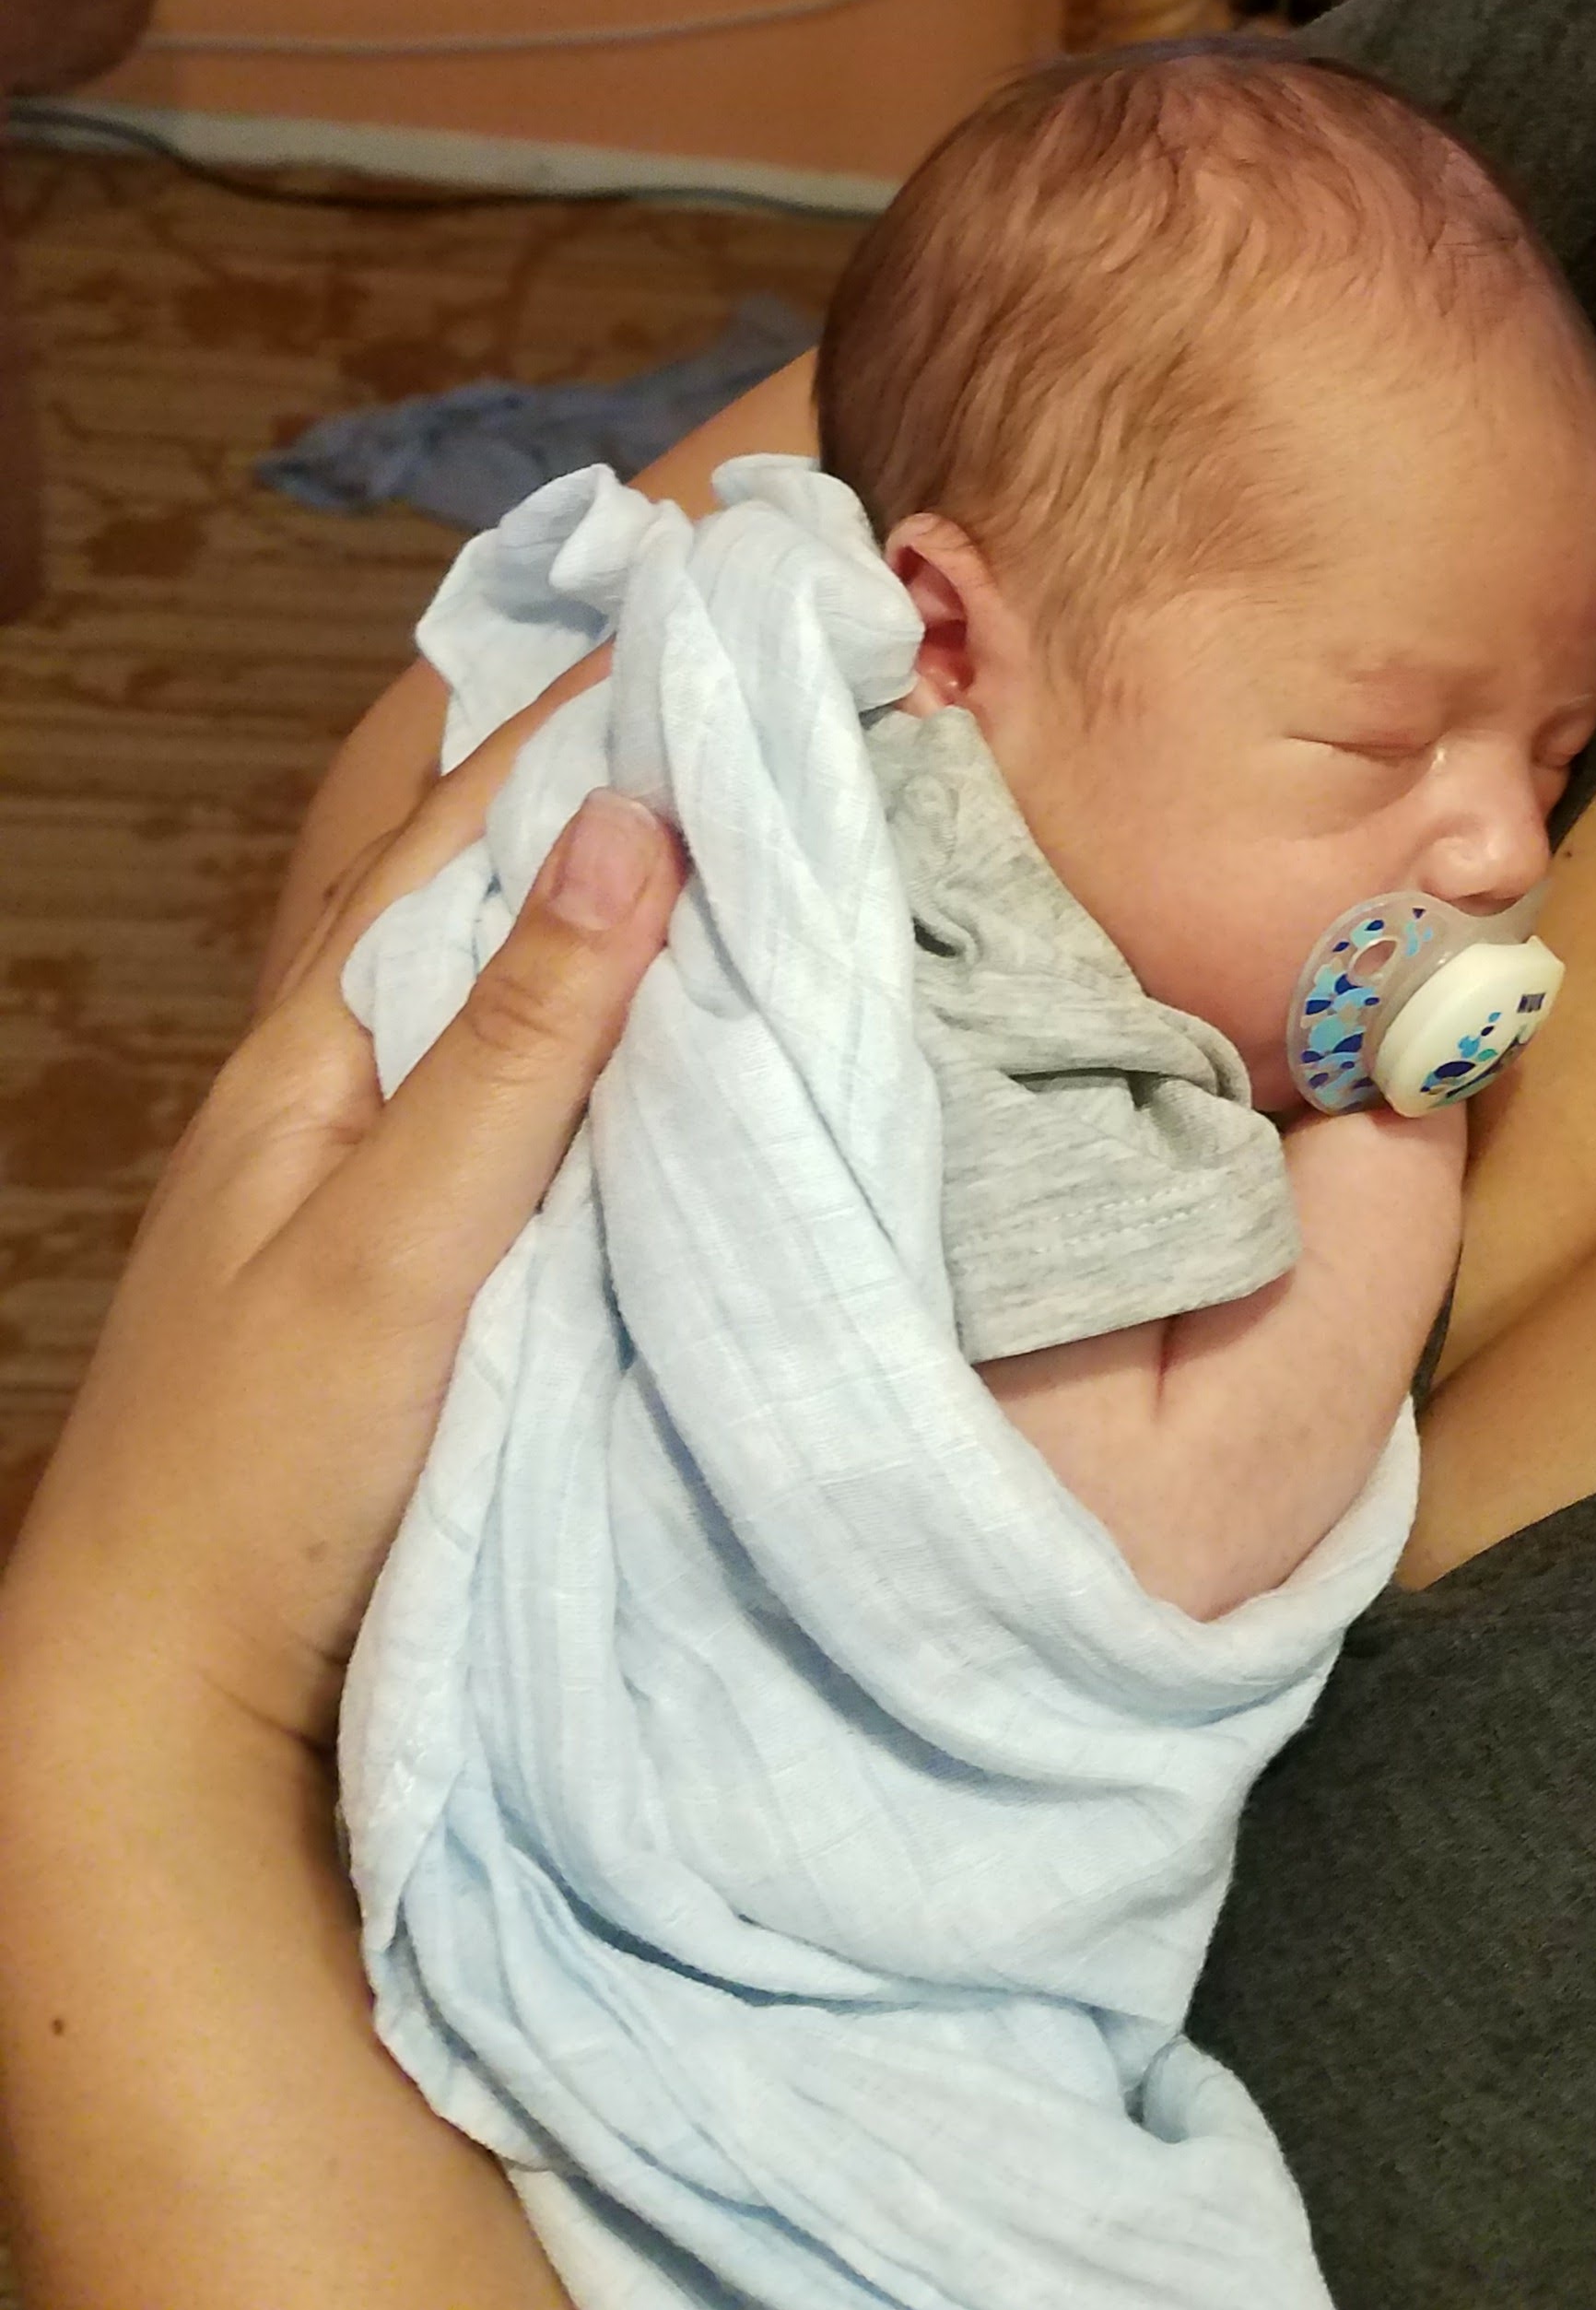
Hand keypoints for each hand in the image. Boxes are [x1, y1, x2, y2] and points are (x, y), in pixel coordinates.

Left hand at [0, 751, 679, 1761]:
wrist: (163, 1697)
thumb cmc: (262, 1470)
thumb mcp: (401, 1245)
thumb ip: (517, 1047)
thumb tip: (631, 822)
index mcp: (314, 1051)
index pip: (463, 831)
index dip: (581, 718)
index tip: (709, 612)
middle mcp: (333, 1082)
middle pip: (468, 880)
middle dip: (578, 761)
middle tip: (718, 663)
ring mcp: (366, 1169)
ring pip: (492, 976)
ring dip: (589, 876)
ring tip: (713, 787)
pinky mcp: (414, 1253)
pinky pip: (515, 1076)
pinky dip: (592, 1003)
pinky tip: (661, 1001)